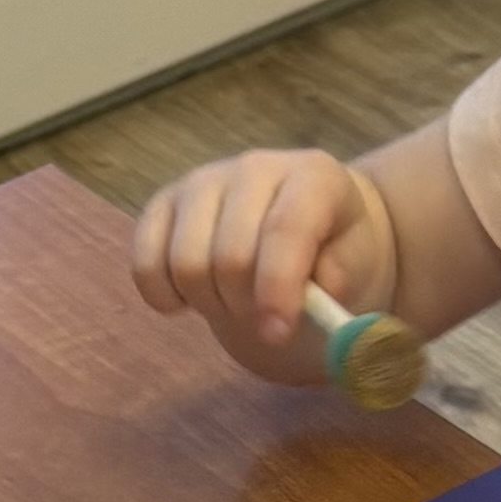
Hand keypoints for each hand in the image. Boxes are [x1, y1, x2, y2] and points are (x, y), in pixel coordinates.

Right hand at [132, 143, 384, 383]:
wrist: (307, 230)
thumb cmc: (335, 252)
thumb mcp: (355, 267)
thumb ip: (338, 280)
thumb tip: (309, 295)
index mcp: (312, 177)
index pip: (285, 229)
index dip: (278, 288)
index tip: (277, 334)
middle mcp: (254, 168)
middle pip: (229, 256)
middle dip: (245, 306)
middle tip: (264, 322)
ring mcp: (202, 182)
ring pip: (184, 263)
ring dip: (209, 303)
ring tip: (235, 304)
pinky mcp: (163, 204)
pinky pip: (145, 262)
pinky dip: (163, 295)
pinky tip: (189, 300)